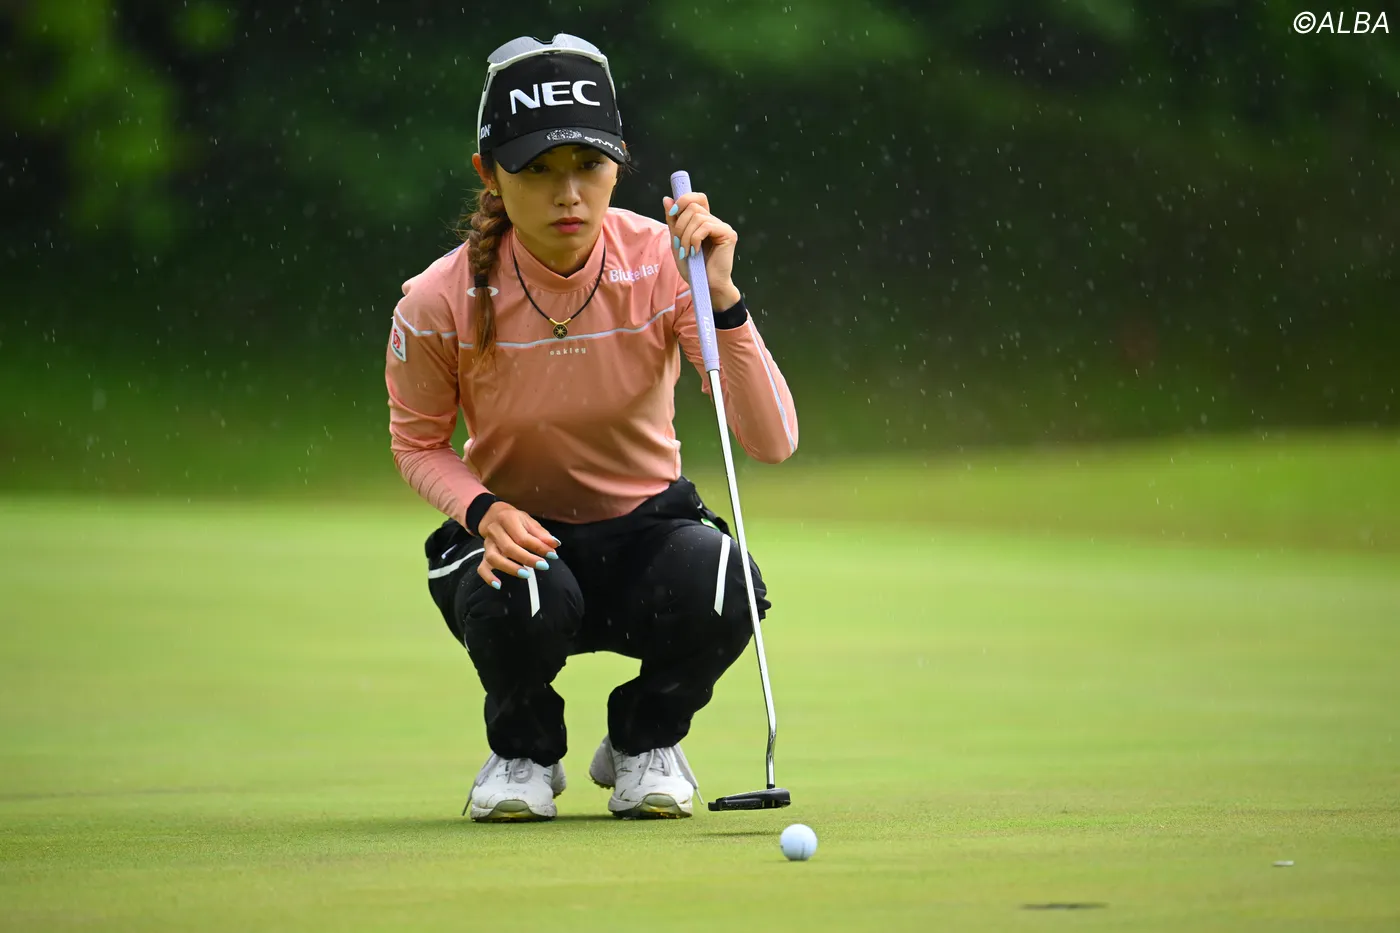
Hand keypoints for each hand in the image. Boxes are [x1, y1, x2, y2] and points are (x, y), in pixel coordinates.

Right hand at [475, 501, 559, 586]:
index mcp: (507, 519)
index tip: (552, 555)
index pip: (523, 537)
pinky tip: (499, 585)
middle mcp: (494, 531)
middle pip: (509, 548)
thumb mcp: (528, 521)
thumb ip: (541, 534)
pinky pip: (482, 568)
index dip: (539, 547)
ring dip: (510, 568)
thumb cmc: (514, 520)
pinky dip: (489, 577)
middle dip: (527, 558)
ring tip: (526, 575)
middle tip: (543, 566)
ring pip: (494, 558)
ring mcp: (487, 544)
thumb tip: (555, 544)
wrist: (492, 515)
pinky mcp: (483, 554)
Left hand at [663, 192, 740, 308]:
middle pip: (693, 206)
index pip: (697, 198)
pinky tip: (695, 252)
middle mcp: (715, 222)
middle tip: (679, 244)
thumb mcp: (677, 242)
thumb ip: (673, 222)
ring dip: (686, 236)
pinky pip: (706, 226)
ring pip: (698, 217)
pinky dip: (695, 239)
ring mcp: (723, 227)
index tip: (673, 213)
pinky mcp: (728, 234)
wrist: (705, 286)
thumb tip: (667, 199)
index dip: (684, 199)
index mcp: (704, 222)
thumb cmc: (693, 268)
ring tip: (686, 252)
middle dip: (680, 225)